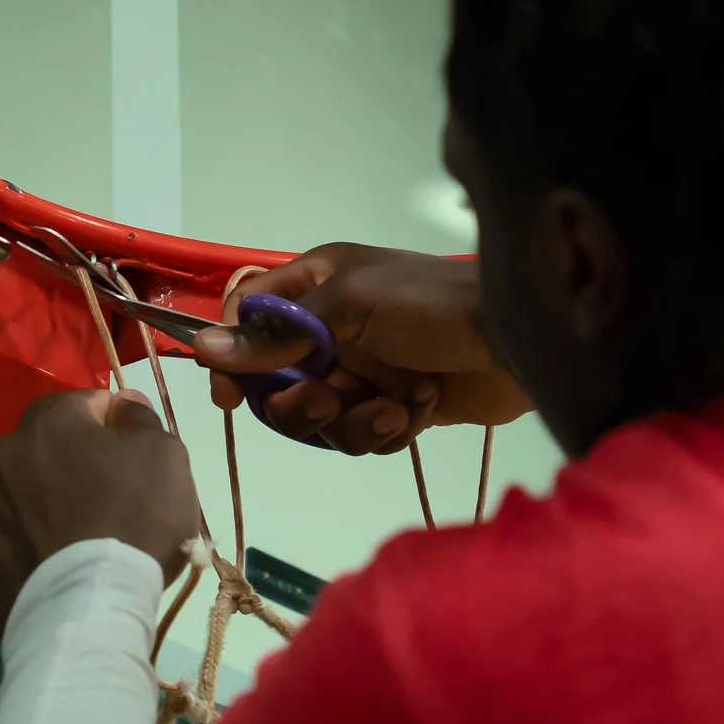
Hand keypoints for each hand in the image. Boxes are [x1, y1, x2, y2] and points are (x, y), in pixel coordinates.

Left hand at [0, 389, 203, 636]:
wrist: (86, 611)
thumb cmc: (132, 523)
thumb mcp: (165, 458)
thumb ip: (141, 420)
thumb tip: (122, 406)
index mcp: (47, 422)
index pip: (85, 405)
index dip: (115, 427)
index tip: (135, 458)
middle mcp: (1, 456)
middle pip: (45, 450)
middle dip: (72, 466)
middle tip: (106, 502)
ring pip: (19, 495)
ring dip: (42, 506)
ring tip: (75, 542)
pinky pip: (6, 541)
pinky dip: (25, 547)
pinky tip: (51, 568)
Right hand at [194, 244, 530, 454]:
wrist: (520, 339)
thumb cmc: (430, 305)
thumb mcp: (348, 305)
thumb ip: (277, 331)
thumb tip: (202, 346)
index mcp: (315, 287)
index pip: (248, 318)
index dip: (232, 358)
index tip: (231, 396)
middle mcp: (332, 329)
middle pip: (278, 384)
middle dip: (302, 404)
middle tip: (329, 401)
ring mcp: (366, 371)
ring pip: (323, 420)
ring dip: (355, 422)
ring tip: (394, 409)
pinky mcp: (397, 408)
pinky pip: (366, 437)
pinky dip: (391, 429)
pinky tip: (423, 408)